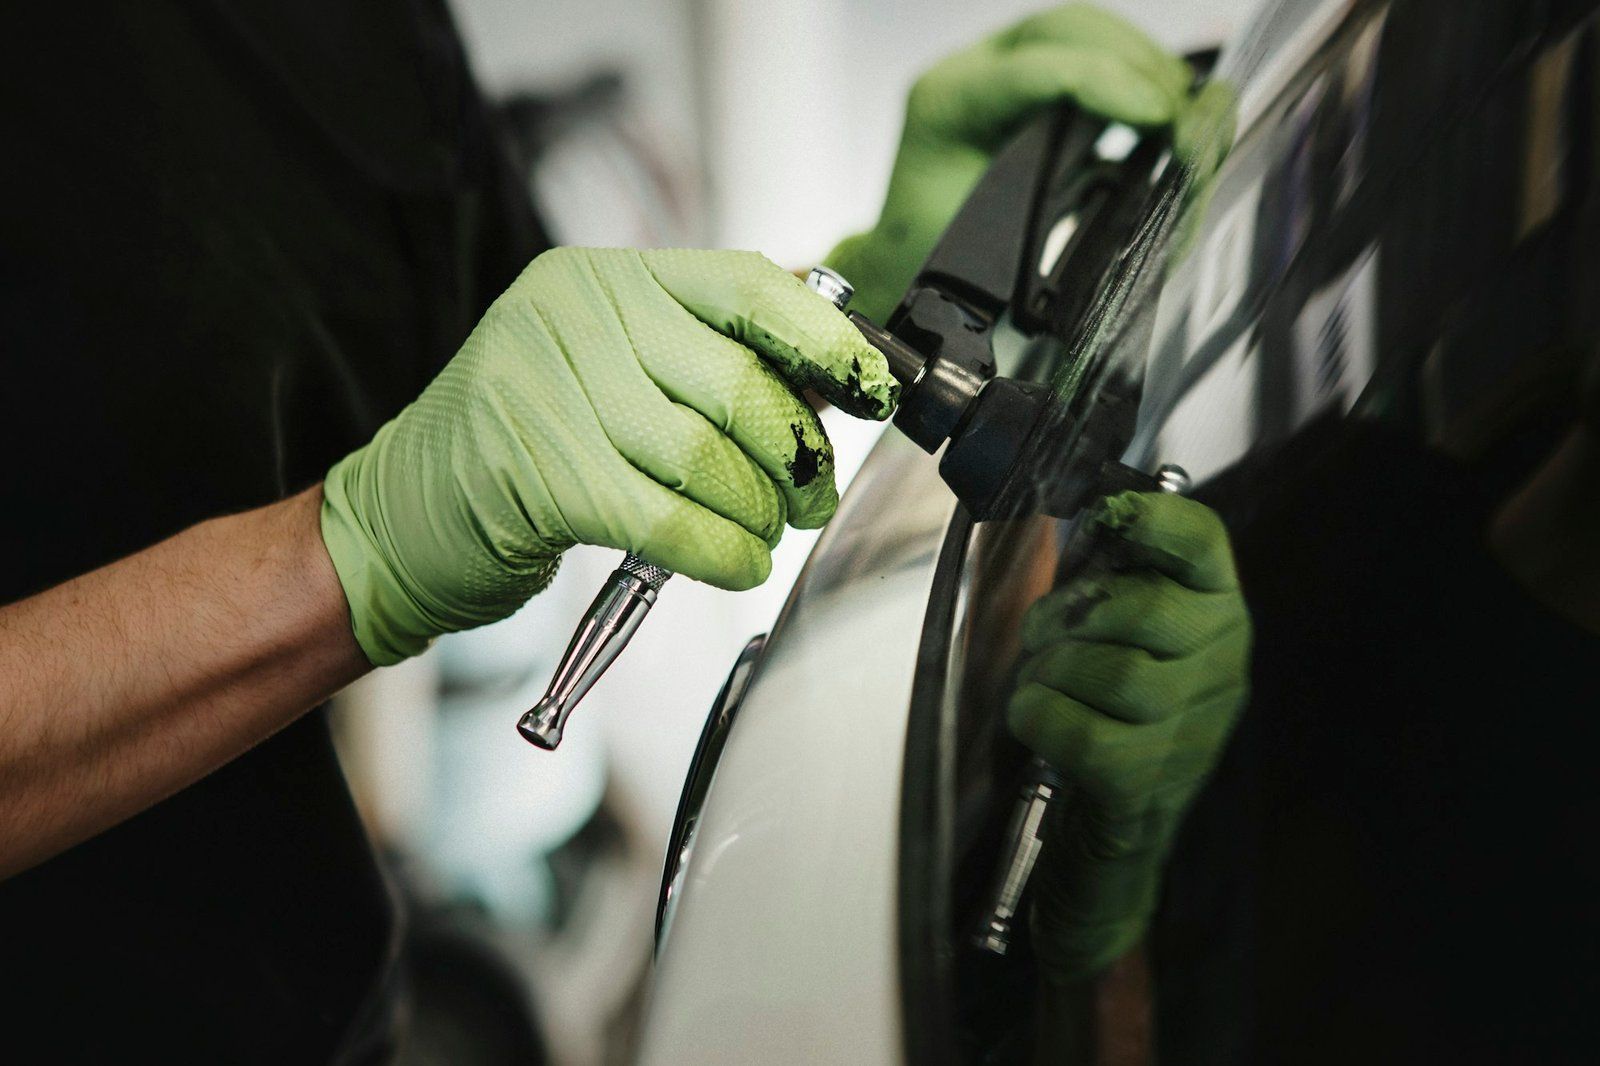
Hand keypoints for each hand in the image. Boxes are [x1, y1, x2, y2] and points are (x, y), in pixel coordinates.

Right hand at [320, 247, 896, 664]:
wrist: (403, 515)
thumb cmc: (522, 446)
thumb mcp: (606, 368)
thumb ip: (700, 357)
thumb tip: (824, 375)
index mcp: (605, 278)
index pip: (747, 284)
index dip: (824, 339)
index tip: (869, 385)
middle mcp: (574, 316)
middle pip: (740, 383)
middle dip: (797, 455)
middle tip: (809, 493)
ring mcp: (548, 389)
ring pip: (709, 458)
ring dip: (759, 513)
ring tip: (764, 533)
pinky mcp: (537, 472)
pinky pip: (668, 519)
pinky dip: (721, 552)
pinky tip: (735, 563)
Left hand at [825, 3, 1194, 322]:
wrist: (909, 258)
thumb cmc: (933, 260)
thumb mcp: (981, 254)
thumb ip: (1055, 230)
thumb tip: (1156, 209)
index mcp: (948, 105)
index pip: (1035, 70)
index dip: (1106, 85)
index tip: (1161, 116)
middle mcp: (970, 72)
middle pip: (1067, 29)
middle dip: (1138, 65)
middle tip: (1186, 120)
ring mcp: (999, 68)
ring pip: (1085, 30)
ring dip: (1145, 65)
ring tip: (1188, 115)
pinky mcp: (1029, 81)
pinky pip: (1092, 54)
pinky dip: (1138, 79)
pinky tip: (1169, 113)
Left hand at [1007, 491, 1250, 980]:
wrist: (1119, 828)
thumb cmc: (1113, 708)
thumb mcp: (1126, 632)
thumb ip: (1112, 573)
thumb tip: (1082, 507)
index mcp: (1216, 610)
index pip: (1202, 543)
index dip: (1153, 518)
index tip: (1110, 514)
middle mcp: (1220, 666)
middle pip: (1141, 608)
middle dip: (1070, 612)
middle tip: (1043, 632)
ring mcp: (1191, 730)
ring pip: (1110, 671)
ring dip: (1049, 668)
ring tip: (1040, 680)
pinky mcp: (1147, 784)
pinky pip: (1079, 732)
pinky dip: (1037, 715)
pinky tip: (1035, 717)